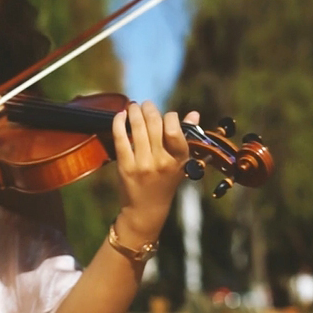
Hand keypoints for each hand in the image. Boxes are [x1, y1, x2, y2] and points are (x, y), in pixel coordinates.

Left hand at [111, 101, 199, 238]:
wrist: (146, 208)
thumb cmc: (165, 182)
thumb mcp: (180, 163)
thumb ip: (186, 138)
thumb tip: (193, 114)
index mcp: (178, 160)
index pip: (174, 129)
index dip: (169, 116)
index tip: (165, 115)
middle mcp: (161, 161)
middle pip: (154, 125)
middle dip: (149, 109)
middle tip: (145, 104)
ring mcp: (142, 164)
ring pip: (138, 128)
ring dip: (134, 112)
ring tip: (133, 106)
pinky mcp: (125, 166)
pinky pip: (121, 138)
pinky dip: (119, 123)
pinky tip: (120, 115)